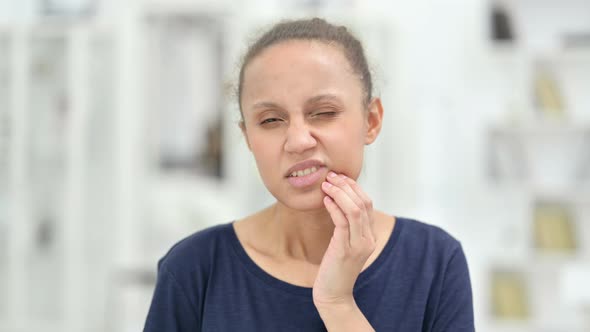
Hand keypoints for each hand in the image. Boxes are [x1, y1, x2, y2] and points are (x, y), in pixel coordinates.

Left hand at [313, 171, 376, 308]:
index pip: (368, 203)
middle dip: (346, 186)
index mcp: (370, 236)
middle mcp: (368, 239)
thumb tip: (337, 202)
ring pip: (354, 210)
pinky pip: (342, 222)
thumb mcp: (344, 244)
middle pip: (363, 203)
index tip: (340, 177)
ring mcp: (359, 245)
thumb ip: (346, 227)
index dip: (354, 187)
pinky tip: (325, 200)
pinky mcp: (344, 250)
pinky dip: (334, 207)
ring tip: (326, 184)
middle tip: (331, 176)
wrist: (334, 295)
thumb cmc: (335, 269)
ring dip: (339, 193)